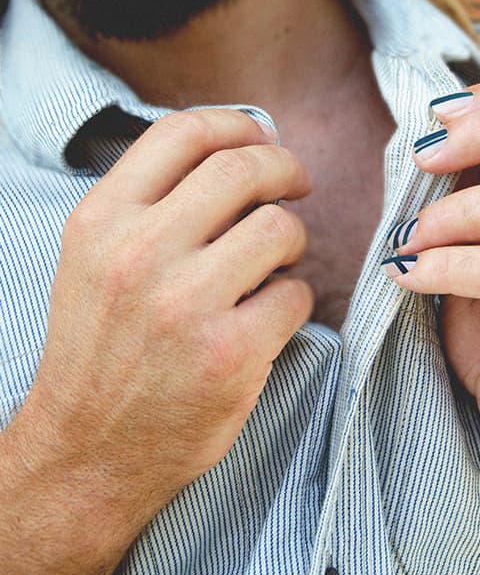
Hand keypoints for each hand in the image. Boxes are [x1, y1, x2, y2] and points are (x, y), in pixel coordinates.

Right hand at [20, 109, 311, 511]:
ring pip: (281, 227)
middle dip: (285, 167)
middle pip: (244, 168)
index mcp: (101, 221)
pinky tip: (270, 314)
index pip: (184, 132)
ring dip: (294, 238)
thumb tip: (239, 145)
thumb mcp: (96, 257)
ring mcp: (184, 306)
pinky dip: (295, 298)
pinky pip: (297, 294)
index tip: (263, 137)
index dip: (239, 123)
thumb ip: (151, 199)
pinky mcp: (229, 355)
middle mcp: (138, 255)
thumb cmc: (101, 347)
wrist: (88, 451)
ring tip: (277, 260)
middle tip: (297, 183)